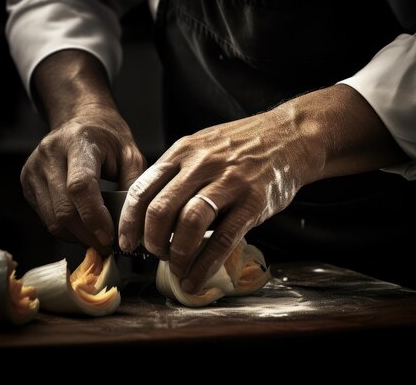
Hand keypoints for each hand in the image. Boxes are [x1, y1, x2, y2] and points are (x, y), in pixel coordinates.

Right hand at [21, 106, 145, 253]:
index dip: (94, 217)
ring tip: (96, 237)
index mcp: (77, 142)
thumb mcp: (131, 153)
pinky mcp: (27, 182)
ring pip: (52, 219)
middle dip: (87, 235)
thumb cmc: (109, 138)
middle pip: (63, 209)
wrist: (81, 120)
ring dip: (76, 236)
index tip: (109, 237)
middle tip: (107, 245)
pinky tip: (82, 225)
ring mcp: (33, 168)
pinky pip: (45, 217)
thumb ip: (133, 185)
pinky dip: (65, 228)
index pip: (79, 187)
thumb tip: (131, 225)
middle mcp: (49, 154)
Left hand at [118, 106, 311, 291]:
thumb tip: (150, 210)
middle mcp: (201, 165)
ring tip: (177, 267)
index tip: (125, 242)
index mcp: (183, 152)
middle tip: (155, 255)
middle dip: (151, 242)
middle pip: (160, 209)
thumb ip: (177, 172)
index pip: (142, 189)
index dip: (129, 222)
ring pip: (188, 224)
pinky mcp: (253, 202)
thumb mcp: (202, 147)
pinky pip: (223, 239)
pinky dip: (205, 264)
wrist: (289, 136)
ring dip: (176, 254)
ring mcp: (228, 182)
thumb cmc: (241, 147)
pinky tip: (196, 278)